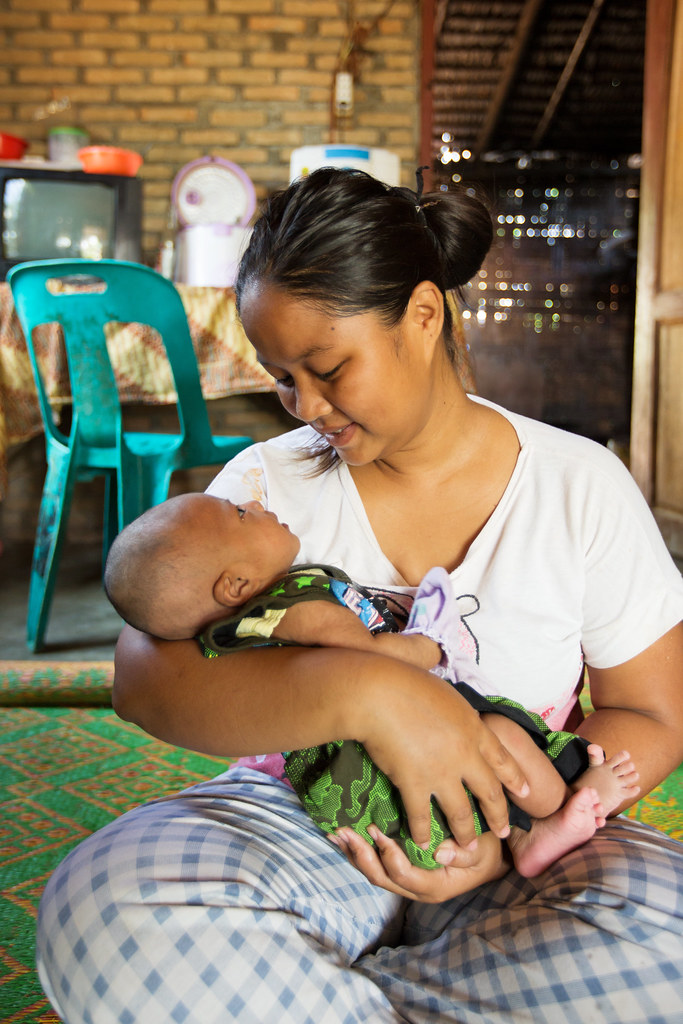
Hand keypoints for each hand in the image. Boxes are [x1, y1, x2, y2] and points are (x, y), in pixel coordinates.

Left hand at [331, 826, 507, 902]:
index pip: (404, 875)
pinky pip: (377, 867)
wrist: (488, 860)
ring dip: (354, 855)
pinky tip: (345, 840)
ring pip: (375, 874)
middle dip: (361, 855)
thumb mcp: (481, 852)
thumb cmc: (485, 853)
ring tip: (337, 834)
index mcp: (435, 887)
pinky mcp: (403, 873)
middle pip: (382, 878)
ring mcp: (408, 884)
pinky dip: (360, 853)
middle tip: (345, 831)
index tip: (377, 830)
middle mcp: (417, 890)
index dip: (388, 854)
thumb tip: (440, 851)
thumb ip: (463, 853)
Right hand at [354, 670, 528, 849]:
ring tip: (468, 848)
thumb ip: (456, 712)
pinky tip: (424, 844)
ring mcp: (441, 773)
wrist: (380, 694)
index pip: (502, 758)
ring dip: (465, 833)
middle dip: (498, 815)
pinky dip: (423, 832)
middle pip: (489, 792)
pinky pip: (422, 816)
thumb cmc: (408, 682)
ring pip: (461, 813)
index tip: (526, 792)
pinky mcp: (415, 784)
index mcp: (474, 728)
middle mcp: (465, 755)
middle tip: (504, 832)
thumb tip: (454, 714)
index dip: (515, 777)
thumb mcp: (446, 692)